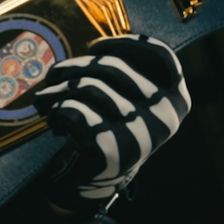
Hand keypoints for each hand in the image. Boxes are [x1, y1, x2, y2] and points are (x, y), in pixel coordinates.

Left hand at [30, 34, 190, 208]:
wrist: (94, 179)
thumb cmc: (108, 129)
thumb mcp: (130, 102)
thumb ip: (129, 74)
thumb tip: (99, 44)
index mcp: (177, 102)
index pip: (161, 56)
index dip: (125, 43)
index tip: (95, 47)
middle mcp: (165, 117)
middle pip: (111, 66)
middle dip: (74, 66)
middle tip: (53, 73)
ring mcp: (139, 133)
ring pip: (87, 86)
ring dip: (58, 89)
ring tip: (47, 99)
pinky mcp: (109, 148)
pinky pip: (72, 109)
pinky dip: (56, 111)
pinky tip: (55, 123)